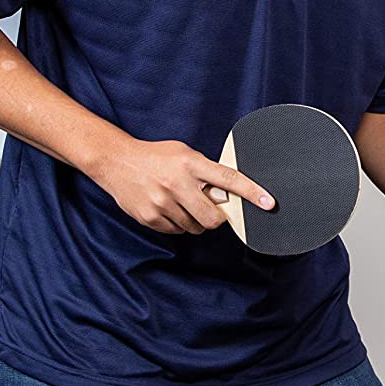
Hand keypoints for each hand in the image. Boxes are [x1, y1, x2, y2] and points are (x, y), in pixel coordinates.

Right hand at [91, 136, 274, 235]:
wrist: (116, 161)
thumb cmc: (156, 156)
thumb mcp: (185, 154)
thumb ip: (206, 171)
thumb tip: (228, 193)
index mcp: (191, 163)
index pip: (229, 179)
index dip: (251, 192)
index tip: (268, 202)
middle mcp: (178, 183)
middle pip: (213, 217)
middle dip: (216, 217)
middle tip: (209, 208)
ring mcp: (162, 202)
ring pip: (195, 227)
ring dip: (195, 220)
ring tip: (181, 202)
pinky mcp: (150, 217)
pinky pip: (177, 231)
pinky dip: (177, 224)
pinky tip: (168, 208)